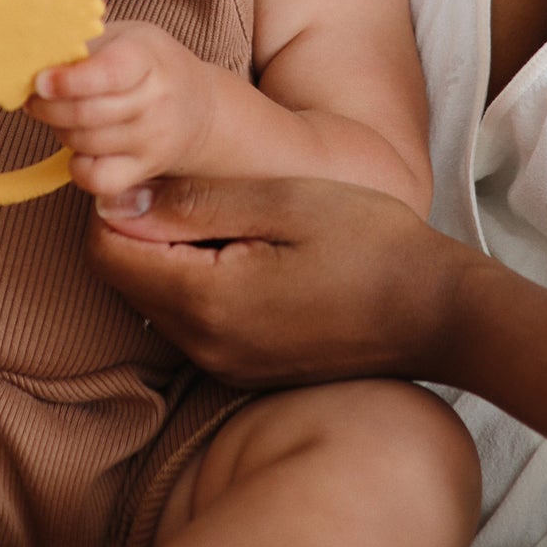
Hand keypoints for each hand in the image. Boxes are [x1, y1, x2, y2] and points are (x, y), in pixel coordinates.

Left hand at [26, 23, 215, 196]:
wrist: (199, 107)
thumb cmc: (150, 65)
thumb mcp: (126, 37)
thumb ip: (86, 45)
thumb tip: (36, 56)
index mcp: (147, 58)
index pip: (108, 74)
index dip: (68, 80)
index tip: (40, 81)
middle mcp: (155, 101)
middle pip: (86, 113)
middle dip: (48, 107)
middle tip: (37, 97)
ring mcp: (152, 140)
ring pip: (85, 143)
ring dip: (59, 129)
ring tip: (60, 115)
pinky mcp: (144, 170)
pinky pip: (97, 179)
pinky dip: (78, 166)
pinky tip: (81, 147)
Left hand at [84, 175, 481, 389]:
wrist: (438, 314)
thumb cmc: (369, 244)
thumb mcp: (281, 202)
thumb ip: (194, 203)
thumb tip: (116, 200)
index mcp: (207, 301)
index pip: (108, 252)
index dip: (119, 204)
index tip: (164, 173)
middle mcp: (204, 346)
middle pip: (127, 279)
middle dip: (145, 230)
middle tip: (205, 191)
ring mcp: (224, 366)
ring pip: (157, 301)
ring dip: (174, 258)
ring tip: (237, 221)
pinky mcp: (243, 373)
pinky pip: (192, 324)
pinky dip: (201, 286)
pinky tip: (253, 258)